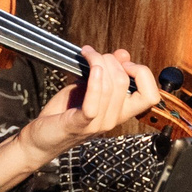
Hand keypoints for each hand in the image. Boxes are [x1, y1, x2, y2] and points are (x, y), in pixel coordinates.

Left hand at [0, 47, 162, 191]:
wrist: (40, 137)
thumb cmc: (63, 113)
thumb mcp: (87, 87)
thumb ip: (107, 73)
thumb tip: (123, 54)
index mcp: (119, 111)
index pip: (151, 96)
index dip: (143, 74)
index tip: (125, 63)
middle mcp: (113, 119)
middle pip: (126, 82)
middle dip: (110, 60)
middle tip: (93, 55)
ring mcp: (98, 123)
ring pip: (112, 87)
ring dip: (98, 62)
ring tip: (85, 55)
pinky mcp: (79, 124)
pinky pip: (94, 103)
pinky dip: (95, 83)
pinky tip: (92, 68)